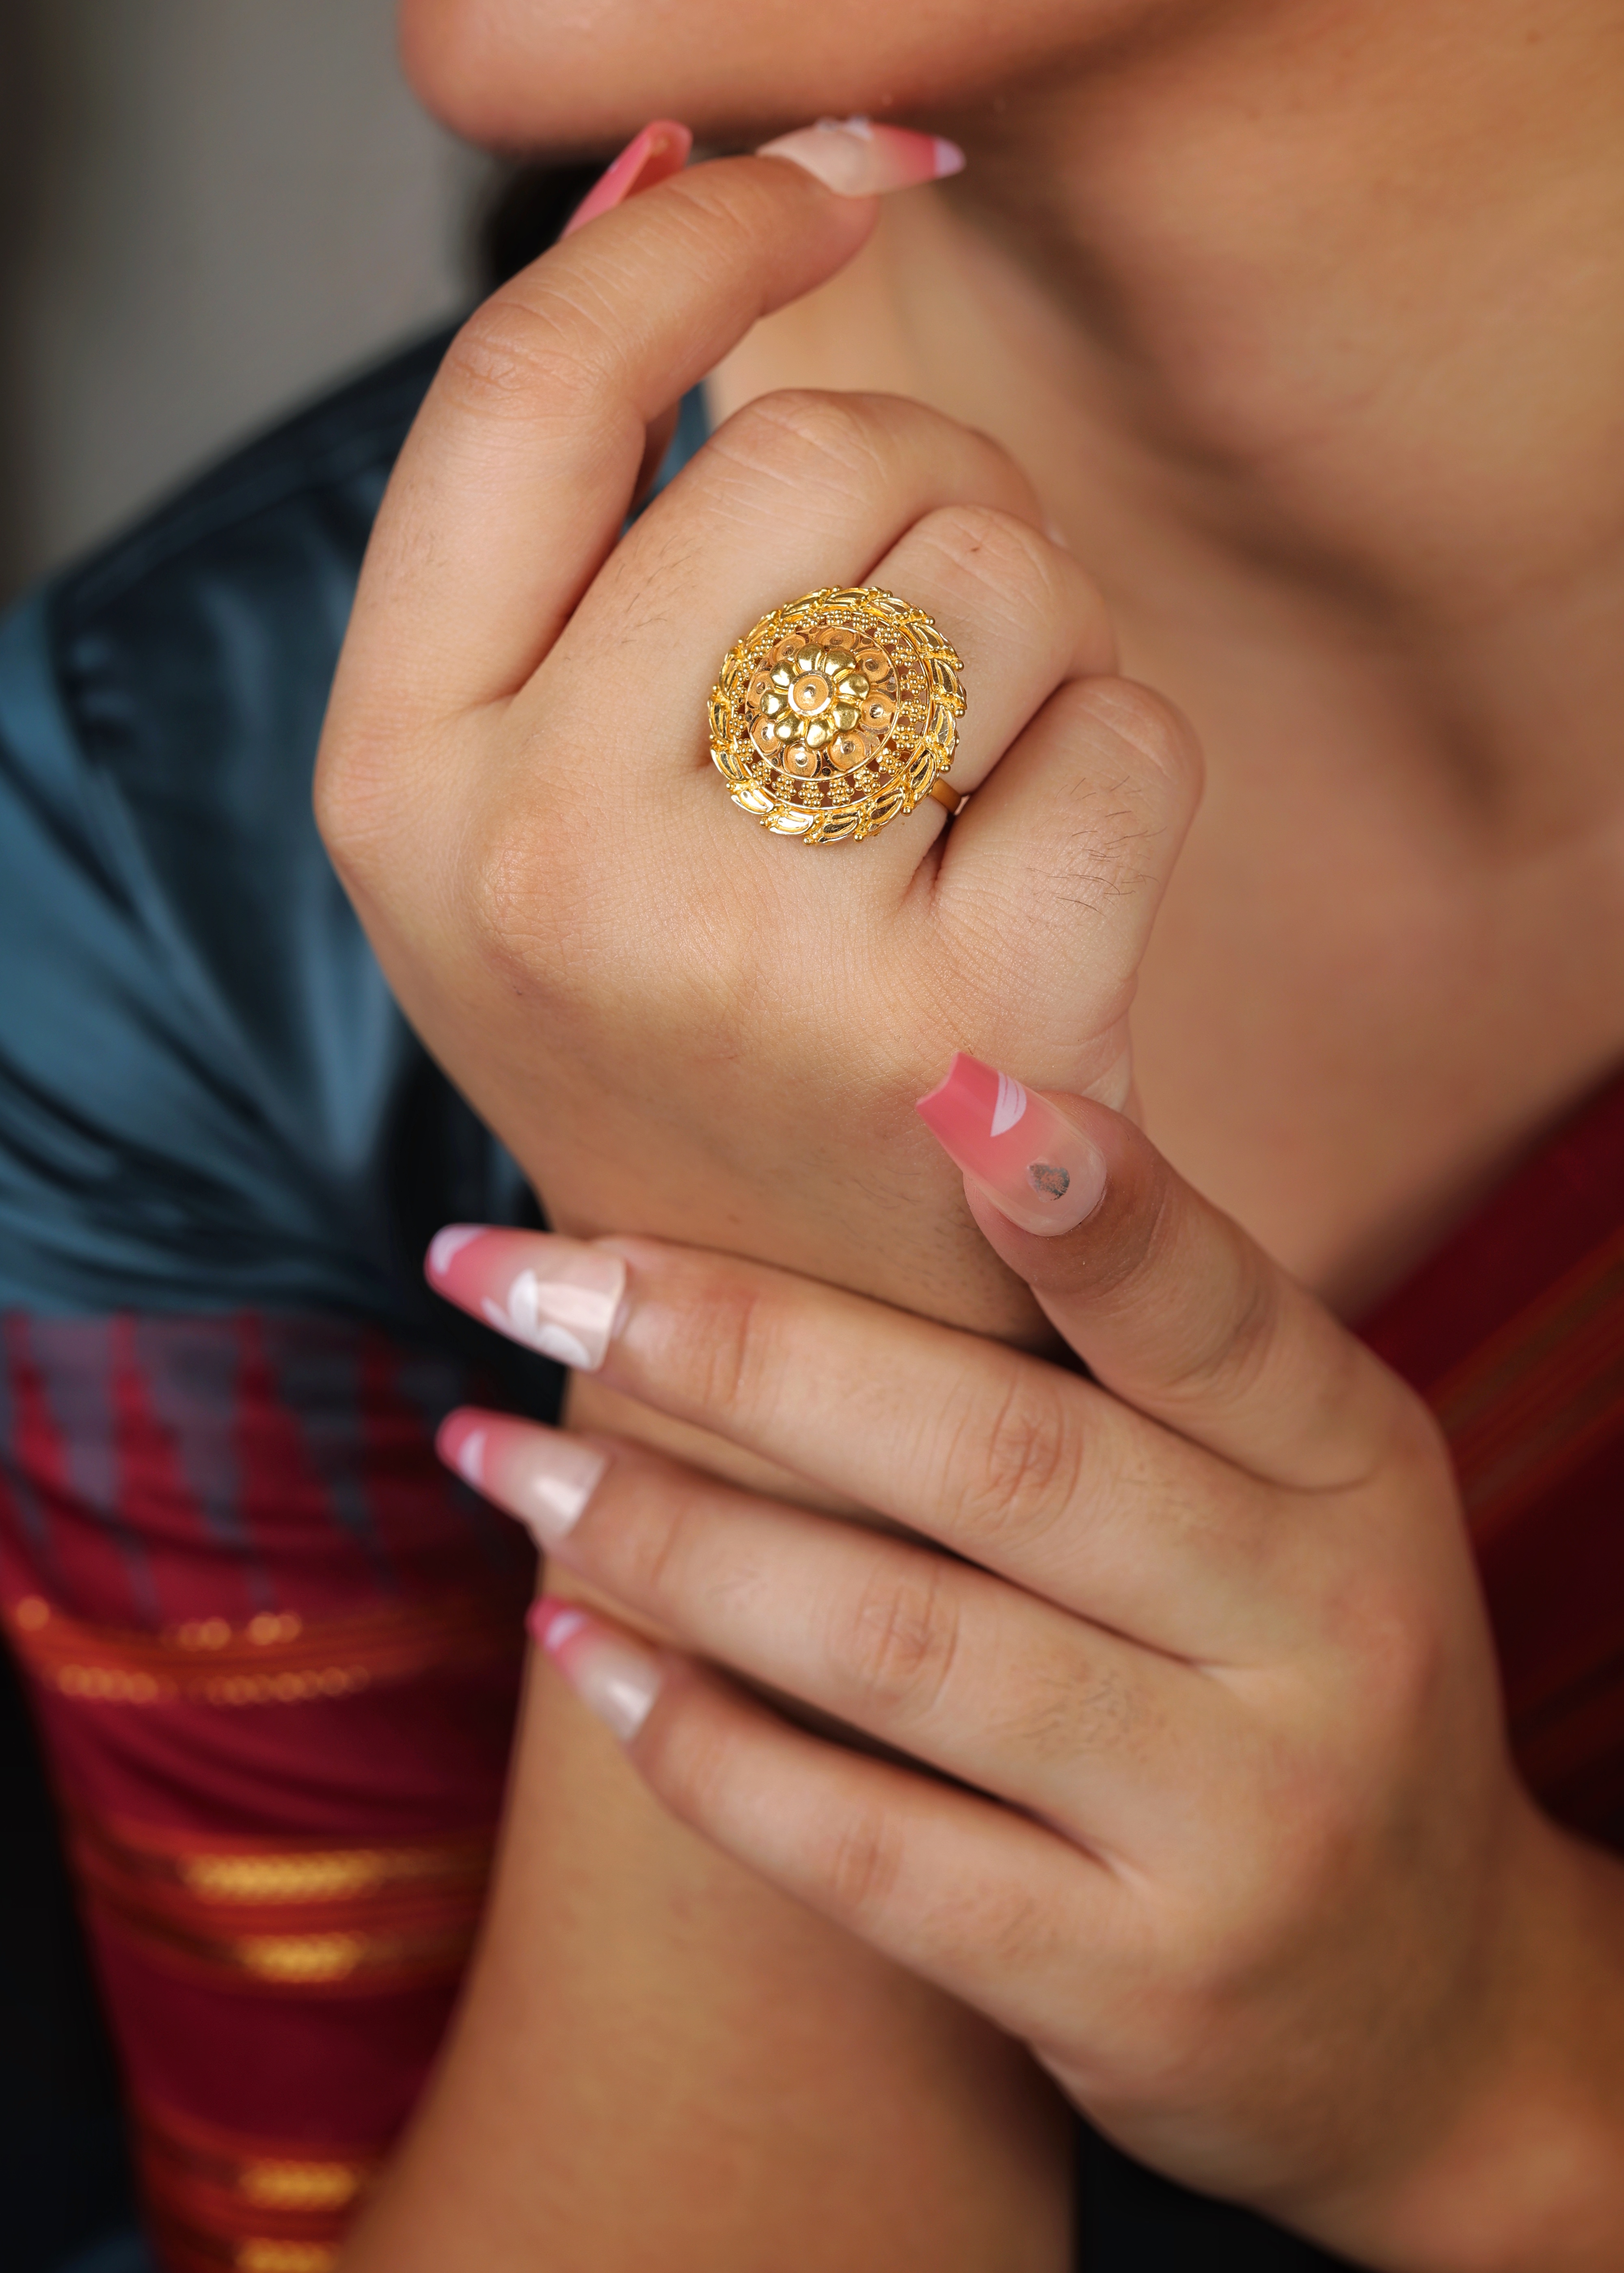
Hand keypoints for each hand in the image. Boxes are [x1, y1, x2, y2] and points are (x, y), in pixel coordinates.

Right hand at [316, 131, 1198, 1344]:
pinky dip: (1124, 761)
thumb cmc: (669, 1007)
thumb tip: (677, 161)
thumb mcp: (526, 786)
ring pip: (993, 569)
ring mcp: (753, 961)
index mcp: (396, 775)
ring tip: (959, 779)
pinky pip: (1130, 726)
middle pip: (809, 451)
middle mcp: (541, 862)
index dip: (700, 230)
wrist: (782, 1315)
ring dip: (1027, 628)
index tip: (827, 176)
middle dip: (924, 485)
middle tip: (917, 625)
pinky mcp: (972, 1036)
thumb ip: (573, 513)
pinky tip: (1044, 881)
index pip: (523, 388)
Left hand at [425, 1072, 1623, 2270]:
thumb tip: (895, 1146)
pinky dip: (695, 1739)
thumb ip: (1130, 1360)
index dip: (1085, 1201)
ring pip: (898, 1645)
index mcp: (1353, 1467)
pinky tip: (575, 1647)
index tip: (931, 1087)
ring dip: (664, 1537)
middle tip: (514, 1273)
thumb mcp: (1290, 1496)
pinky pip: (865, 1851)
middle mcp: (1320, 1633)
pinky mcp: (1134, 1988)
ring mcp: (1237, 1824)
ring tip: (498, 1455)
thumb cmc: (1294, 1671)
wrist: (1426, 2006)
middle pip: (1000, 1459)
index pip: (1210, 1309)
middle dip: (731, 1350)